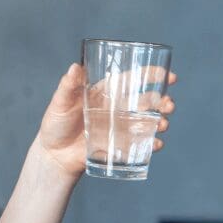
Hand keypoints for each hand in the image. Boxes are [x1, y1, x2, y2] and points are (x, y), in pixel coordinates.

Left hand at [35, 63, 177, 179]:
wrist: (53, 155)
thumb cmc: (55, 124)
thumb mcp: (60, 103)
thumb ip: (68, 86)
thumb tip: (75, 67)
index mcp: (106, 92)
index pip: (132, 79)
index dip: (151, 75)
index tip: (168, 75)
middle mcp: (117, 108)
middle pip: (146, 102)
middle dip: (162, 102)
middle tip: (169, 105)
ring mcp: (120, 128)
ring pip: (147, 122)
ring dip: (160, 122)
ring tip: (163, 124)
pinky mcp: (119, 146)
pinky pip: (140, 145)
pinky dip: (151, 144)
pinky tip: (156, 144)